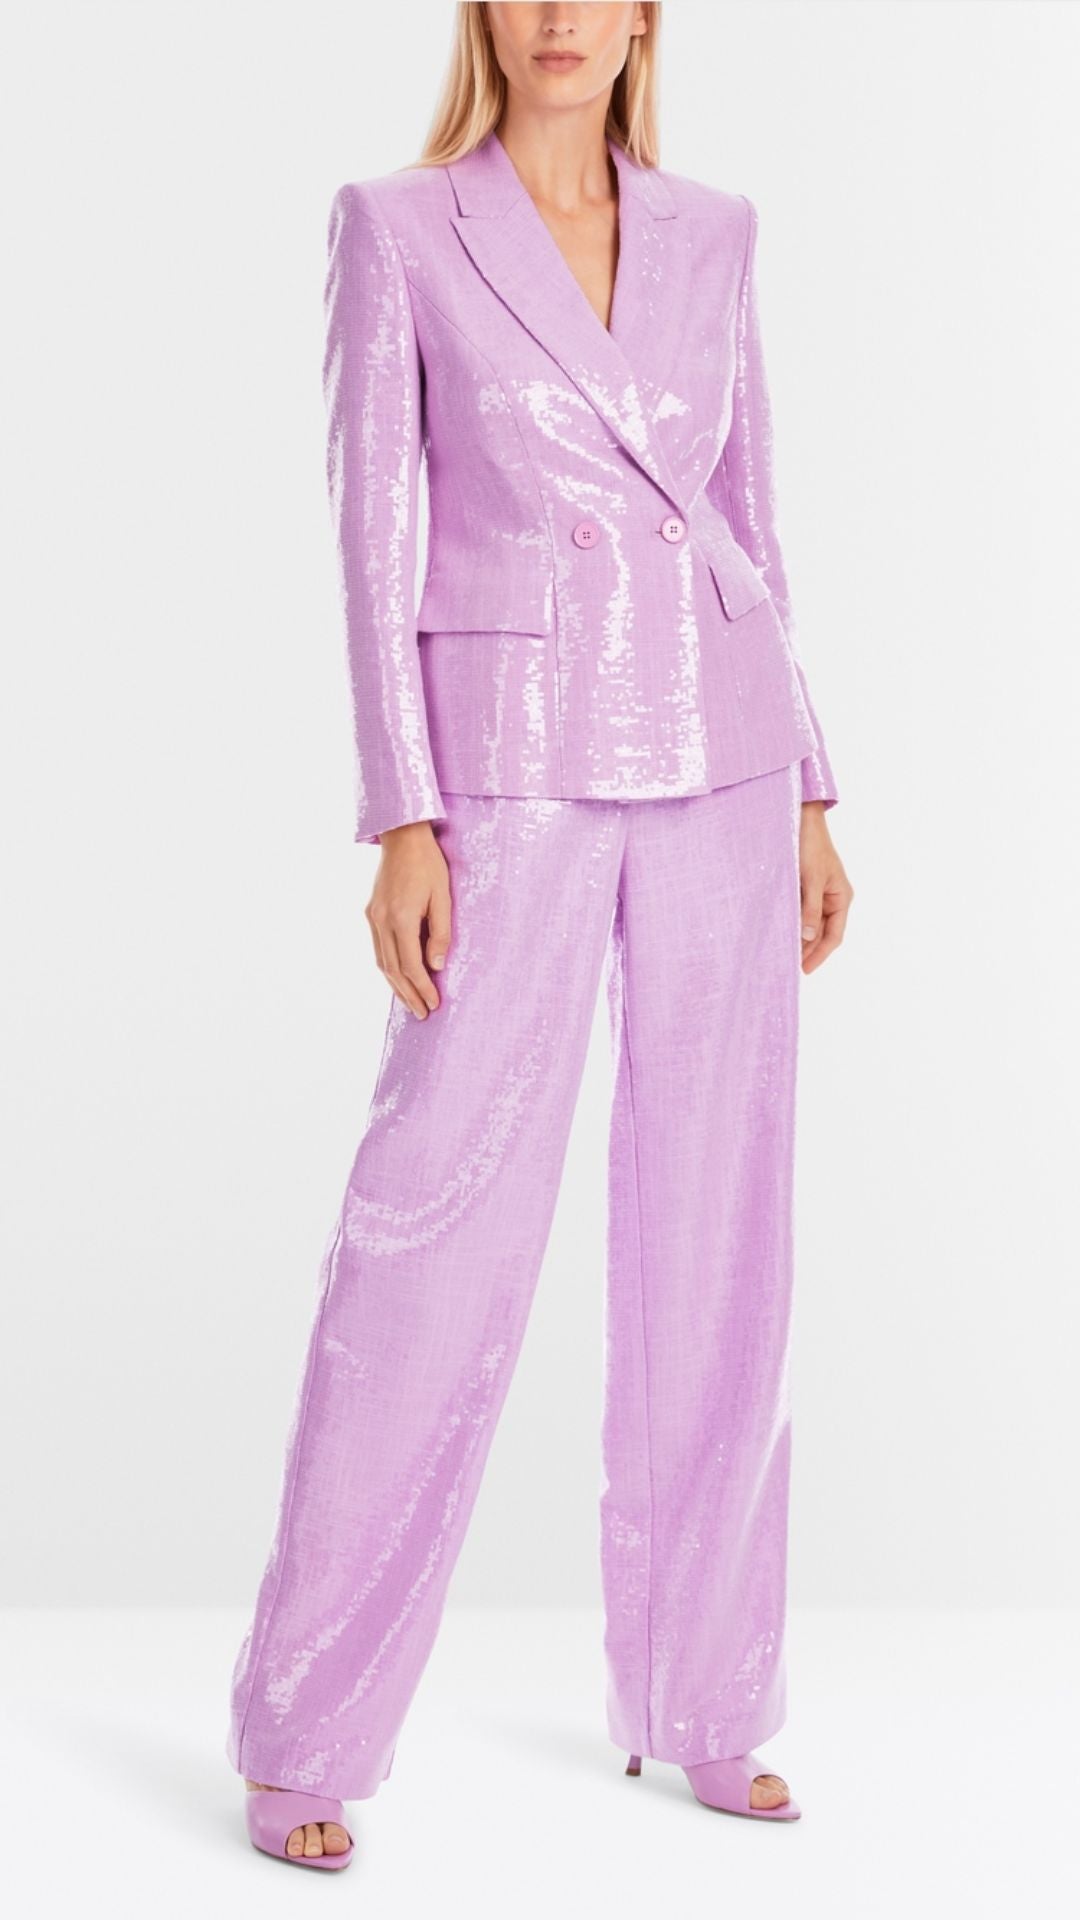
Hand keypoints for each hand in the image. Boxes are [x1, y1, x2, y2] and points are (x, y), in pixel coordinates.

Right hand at [365, 821, 451, 1016]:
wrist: (402, 837)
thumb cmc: (429, 864)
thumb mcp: (443, 896)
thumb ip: (441, 932)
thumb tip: (436, 965)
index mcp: (401, 917)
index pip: (411, 965)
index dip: (422, 988)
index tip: (433, 1004)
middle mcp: (382, 921)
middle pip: (393, 969)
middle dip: (408, 994)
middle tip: (422, 1014)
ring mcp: (373, 917)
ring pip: (382, 962)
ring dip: (396, 986)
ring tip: (410, 1003)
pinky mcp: (371, 913)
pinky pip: (378, 948)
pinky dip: (388, 968)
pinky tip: (397, 978)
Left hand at [798, 802, 852, 974]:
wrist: (799, 818)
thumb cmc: (810, 845)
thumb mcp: (811, 878)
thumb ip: (809, 908)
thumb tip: (807, 936)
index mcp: (841, 898)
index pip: (834, 935)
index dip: (819, 954)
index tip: (804, 969)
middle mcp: (831, 898)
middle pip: (820, 933)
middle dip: (807, 949)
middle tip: (788, 965)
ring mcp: (817, 893)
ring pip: (809, 923)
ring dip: (798, 936)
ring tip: (782, 952)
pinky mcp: (803, 887)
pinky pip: (799, 911)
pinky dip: (791, 922)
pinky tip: (779, 930)